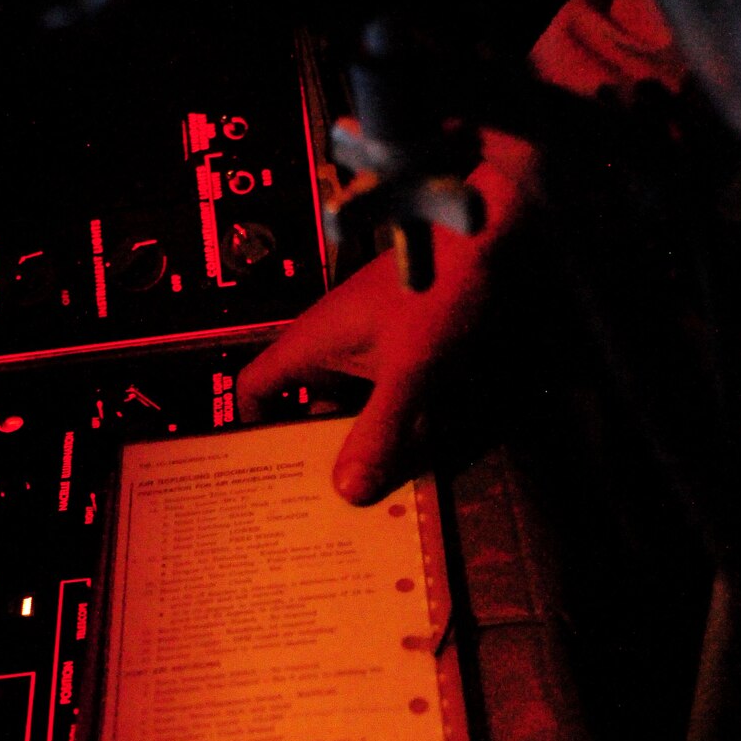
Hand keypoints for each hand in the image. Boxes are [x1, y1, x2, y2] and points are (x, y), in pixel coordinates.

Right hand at [237, 130, 535, 503]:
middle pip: (301, 405)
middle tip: (318, 499)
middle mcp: (331, 344)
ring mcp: (364, 345)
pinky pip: (378, 394)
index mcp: (312, 343)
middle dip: (310, 448)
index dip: (251, 426)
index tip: (265, 469)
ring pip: (345, 403)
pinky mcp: (397, 347)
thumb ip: (380, 431)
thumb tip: (347, 491)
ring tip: (360, 488)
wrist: (489, 241)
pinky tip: (405, 455)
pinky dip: (386, 423)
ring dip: (354, 439)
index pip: (254, 386)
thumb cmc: (439, 291)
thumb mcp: (409, 372)